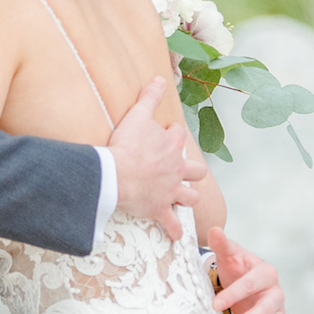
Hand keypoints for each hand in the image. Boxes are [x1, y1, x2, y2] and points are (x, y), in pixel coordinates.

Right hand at [108, 79, 205, 239]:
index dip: (173, 135)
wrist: (116, 174)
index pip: (180, 136)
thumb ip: (150, 97)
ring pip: (190, 197)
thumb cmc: (125, 145)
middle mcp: (176, 169)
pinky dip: (175, 231)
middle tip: (183, 172)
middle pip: (196, 170)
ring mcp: (171, 191)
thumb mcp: (137, 115)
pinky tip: (176, 236)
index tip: (164, 136)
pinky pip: (172, 225)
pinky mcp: (160, 209)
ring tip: (184, 200)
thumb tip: (159, 77)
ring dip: (188, 198)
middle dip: (193, 171)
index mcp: (171, 145)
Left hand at [209, 225, 284, 313]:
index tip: (215, 305)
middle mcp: (276, 292)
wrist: (243, 281)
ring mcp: (278, 311)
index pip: (252, 284)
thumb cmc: (235, 269)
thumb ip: (222, 244)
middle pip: (267, 309)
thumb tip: (214, 230)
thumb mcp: (228, 256)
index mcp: (266, 273)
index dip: (234, 295)